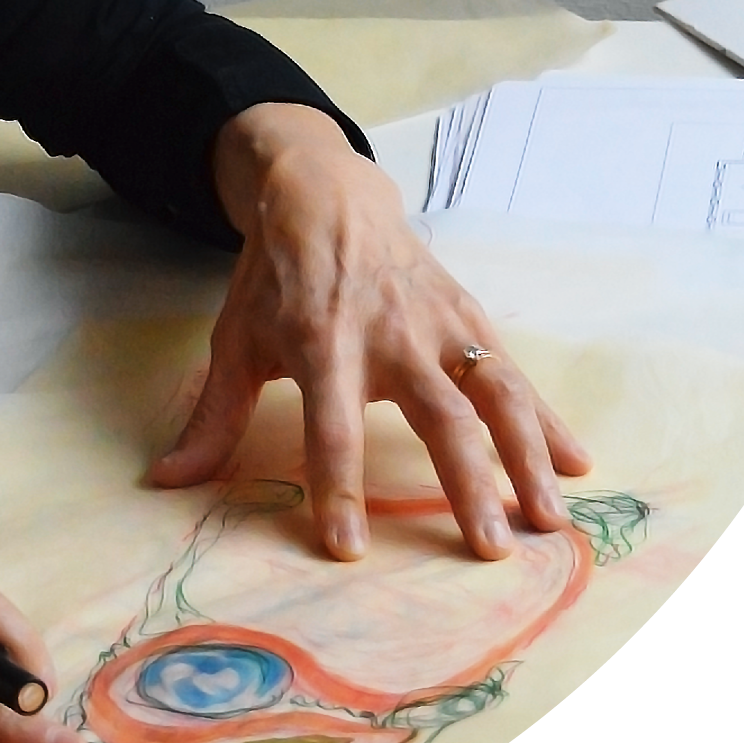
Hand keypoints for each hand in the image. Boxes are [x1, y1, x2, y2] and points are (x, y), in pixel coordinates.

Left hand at [148, 102, 590, 558]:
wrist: (324, 193)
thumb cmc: (274, 278)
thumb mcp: (234, 339)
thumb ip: (212, 417)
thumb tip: (165, 481)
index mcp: (320, 341)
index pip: (330, 425)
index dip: (337, 485)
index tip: (346, 547)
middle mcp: (387, 333)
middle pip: (435, 414)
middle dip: (464, 482)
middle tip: (487, 548)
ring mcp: (436, 324)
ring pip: (492, 391)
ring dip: (525, 455)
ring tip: (547, 520)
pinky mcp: (467, 317)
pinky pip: (512, 371)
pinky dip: (548, 418)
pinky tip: (577, 463)